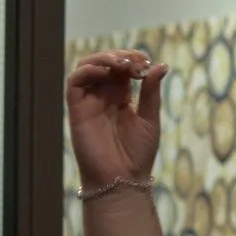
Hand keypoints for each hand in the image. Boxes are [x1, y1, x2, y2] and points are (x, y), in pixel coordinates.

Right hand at [65, 49, 167, 187]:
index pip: (122, 68)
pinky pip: (74, 82)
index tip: (147, 61)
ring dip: (103, 58)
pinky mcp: (76, 109)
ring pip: (87, 67)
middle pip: (104, 63)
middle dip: (120, 57)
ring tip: (122, 64)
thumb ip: (151, 92)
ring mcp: (89, 101)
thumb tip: (161, 65)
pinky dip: (88, 70)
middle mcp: (103, 96)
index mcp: (121, 97)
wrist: (122, 178)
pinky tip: (106, 72)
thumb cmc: (137, 153)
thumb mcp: (150, 118)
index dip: (133, 59)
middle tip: (137, 62)